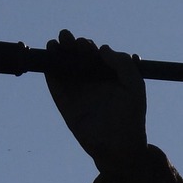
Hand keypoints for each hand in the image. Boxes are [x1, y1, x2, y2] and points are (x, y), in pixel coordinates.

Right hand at [45, 30, 147, 174]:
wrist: (120, 145)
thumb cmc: (131, 116)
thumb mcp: (134, 85)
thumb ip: (123, 64)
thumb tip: (102, 48)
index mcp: (107, 75)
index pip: (94, 55)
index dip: (87, 46)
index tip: (85, 44)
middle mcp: (91, 81)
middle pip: (76, 57)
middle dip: (70, 45)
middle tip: (67, 37)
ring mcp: (77, 92)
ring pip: (64, 68)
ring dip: (58, 54)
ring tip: (55, 44)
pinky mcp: (65, 104)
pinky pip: (55, 85)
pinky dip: (50, 72)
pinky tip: (48, 60)